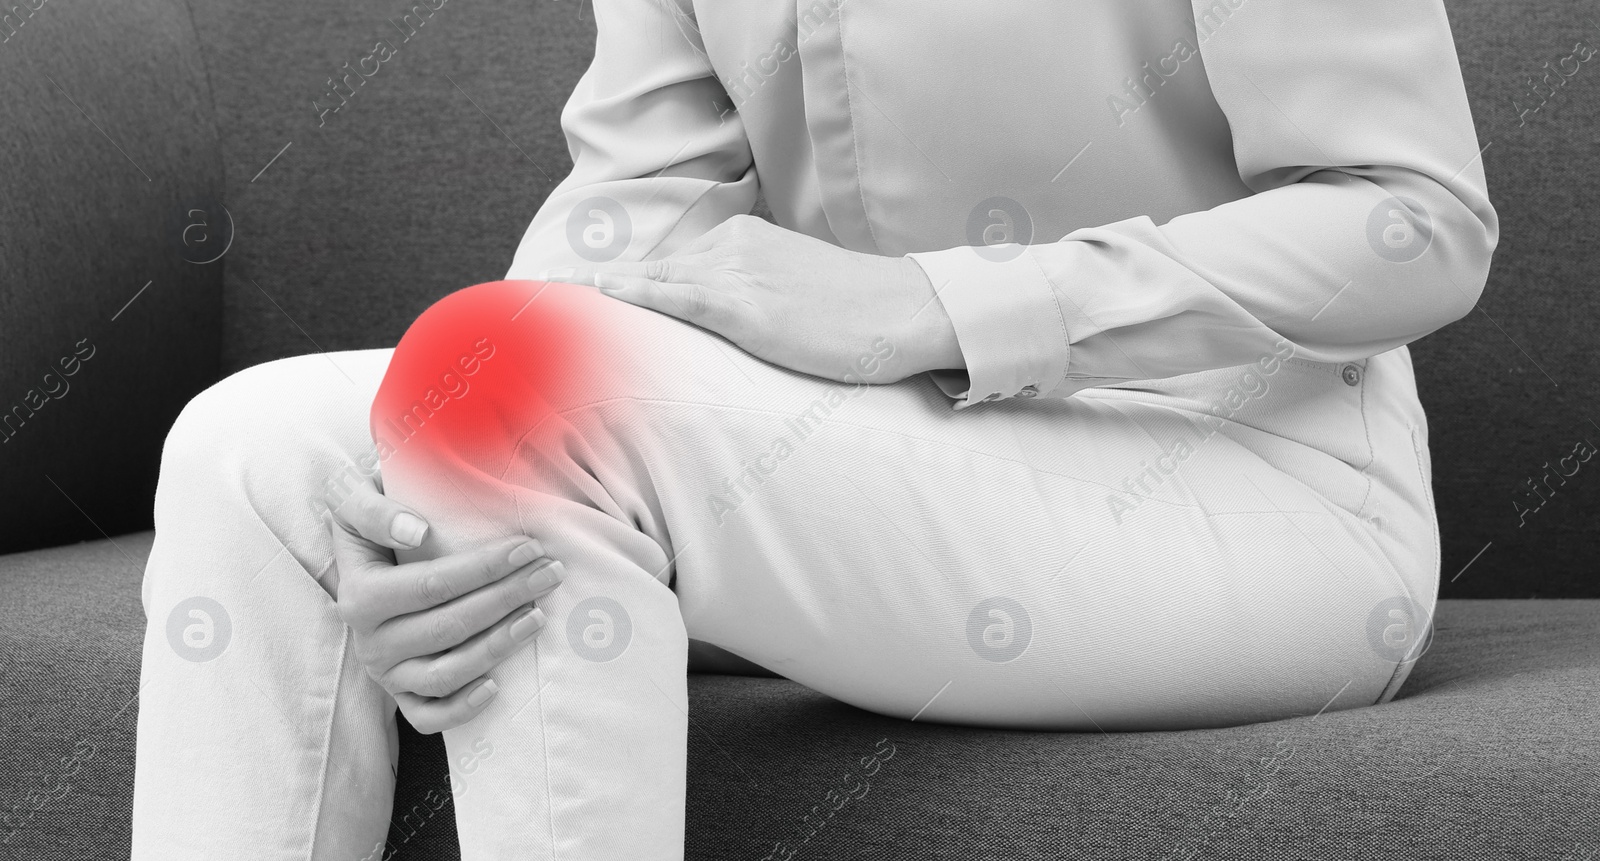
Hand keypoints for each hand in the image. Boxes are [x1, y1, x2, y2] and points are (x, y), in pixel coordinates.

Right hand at [323, 478, 566, 732]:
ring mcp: (385, 672)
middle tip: (550, 573)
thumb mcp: (354, 499)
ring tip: (538, 616)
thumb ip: (373, 509)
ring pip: (447, 673)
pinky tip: (496, 685)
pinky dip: (462, 708)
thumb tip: (416, 531)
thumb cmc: (370, 523)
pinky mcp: (399, 695)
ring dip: (498, 646)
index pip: (433, 585)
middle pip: (450, 626)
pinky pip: (428, 717)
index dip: (485, 568)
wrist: (358, 558)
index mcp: (360, 594)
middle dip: (508, 598)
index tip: (529, 548)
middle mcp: (369, 640)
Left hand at [534, 214, 964, 381]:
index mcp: (746, 243)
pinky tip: (591, 305)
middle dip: (599, 296)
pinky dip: (626, 300)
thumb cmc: (863, 316)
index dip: (622, 289)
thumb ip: (757, 307)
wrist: (908, 311)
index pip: (669, 267)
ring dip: (601, 300)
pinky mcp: (743, 305)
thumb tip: (728, 341)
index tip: (573, 301)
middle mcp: (732, 248)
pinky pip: (669, 299)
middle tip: (542, 312)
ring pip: (651, 283)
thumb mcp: (801, 299)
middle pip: (650, 273)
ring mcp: (736, 273)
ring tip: (548, 313)